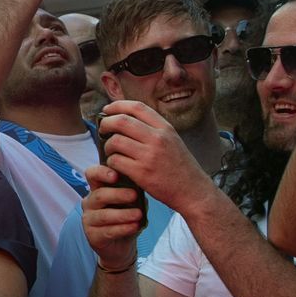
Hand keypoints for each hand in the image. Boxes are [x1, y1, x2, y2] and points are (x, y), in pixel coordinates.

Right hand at [82, 164, 141, 268]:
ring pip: (103, 215)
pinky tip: (134, 226)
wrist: (122, 245)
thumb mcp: (132, 202)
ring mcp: (88, 220)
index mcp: (98, 189)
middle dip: (118, 194)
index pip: (92, 175)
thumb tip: (140, 185)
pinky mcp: (92, 236)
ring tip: (138, 215)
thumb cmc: (126, 218)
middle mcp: (89, 202)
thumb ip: (133, 192)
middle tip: (134, 195)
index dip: (101, 173)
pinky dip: (123, 228)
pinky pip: (107, 231)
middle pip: (99, 195)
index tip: (116, 175)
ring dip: (123, 214)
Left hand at [96, 100, 213, 210]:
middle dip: (106, 123)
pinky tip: (116, 166)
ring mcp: (149, 155)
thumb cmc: (180, 167)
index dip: (118, 105)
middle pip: (121, 121)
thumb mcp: (172, 140)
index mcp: (165, 128)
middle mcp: (158, 138)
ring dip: (107, 146)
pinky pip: (115, 161)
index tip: (107, 110)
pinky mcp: (142, 173)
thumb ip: (153, 129)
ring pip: (115, 141)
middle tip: (102, 129)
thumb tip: (125, 119)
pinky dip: (111, 162)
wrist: (193, 191)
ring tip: (111, 152)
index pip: (137, 107)